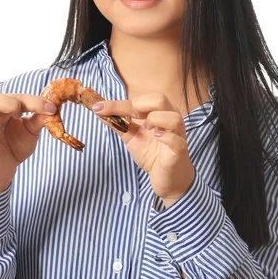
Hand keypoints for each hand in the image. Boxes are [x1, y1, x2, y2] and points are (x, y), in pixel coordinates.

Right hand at [0, 91, 56, 194]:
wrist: (5, 170)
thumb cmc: (14, 144)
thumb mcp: (31, 131)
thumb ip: (40, 119)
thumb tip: (53, 108)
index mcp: (4, 109)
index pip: (16, 97)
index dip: (33, 101)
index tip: (51, 109)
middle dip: (6, 103)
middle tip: (18, 113)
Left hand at [93, 92, 195, 206]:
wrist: (166, 179)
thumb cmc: (152, 154)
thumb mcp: (131, 136)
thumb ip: (117, 123)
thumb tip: (98, 111)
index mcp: (159, 112)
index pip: (140, 100)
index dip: (118, 103)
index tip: (98, 107)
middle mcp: (171, 119)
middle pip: (160, 99)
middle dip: (140, 105)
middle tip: (130, 117)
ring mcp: (178, 135)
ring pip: (173, 117)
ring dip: (155, 119)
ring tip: (146, 129)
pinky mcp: (179, 150)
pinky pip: (176, 140)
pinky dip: (166, 136)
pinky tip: (157, 137)